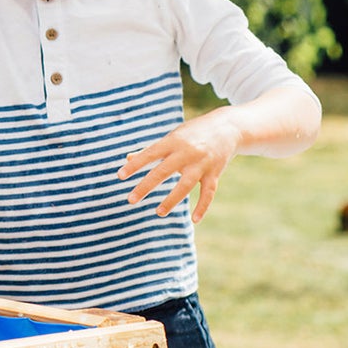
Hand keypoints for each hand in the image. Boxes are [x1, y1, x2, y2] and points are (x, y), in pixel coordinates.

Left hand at [118, 112, 240, 221]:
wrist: (228, 127)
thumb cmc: (192, 133)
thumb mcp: (172, 137)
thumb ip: (151, 149)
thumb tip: (128, 158)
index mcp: (172, 142)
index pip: (149, 154)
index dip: (135, 165)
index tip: (120, 176)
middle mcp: (186, 152)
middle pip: (163, 171)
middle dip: (146, 186)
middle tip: (131, 200)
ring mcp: (202, 163)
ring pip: (186, 184)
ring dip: (172, 199)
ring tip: (159, 213)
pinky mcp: (215, 173)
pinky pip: (209, 192)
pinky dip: (203, 206)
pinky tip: (195, 219)